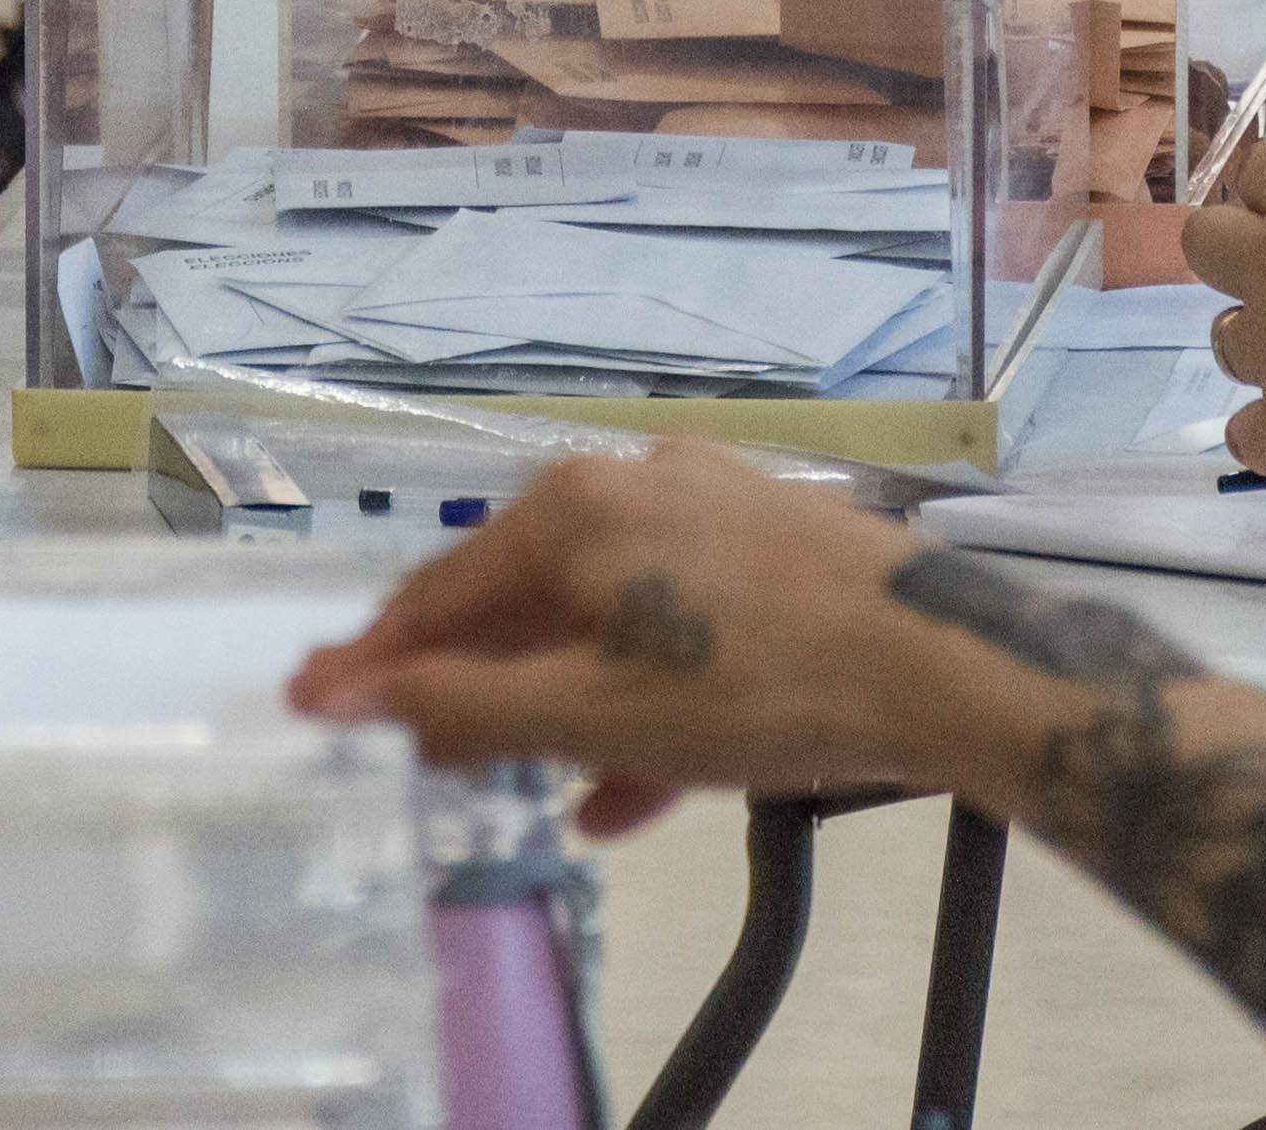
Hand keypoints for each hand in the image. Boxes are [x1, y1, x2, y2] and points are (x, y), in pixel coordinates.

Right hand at [287, 446, 977, 828]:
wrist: (945, 662)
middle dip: (481, 687)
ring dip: (565, 704)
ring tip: (549, 788)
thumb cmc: (756, 687)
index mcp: (570, 506)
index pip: (438, 591)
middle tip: (438, 761)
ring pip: (603, 614)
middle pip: (521, 595)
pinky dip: (641, 691)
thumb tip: (338, 694)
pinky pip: (674, 616)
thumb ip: (459, 704)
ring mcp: (707, 499)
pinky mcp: (770, 535)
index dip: (378, 662)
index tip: (320, 710)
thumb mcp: (592, 713)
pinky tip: (637, 785)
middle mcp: (629, 476)